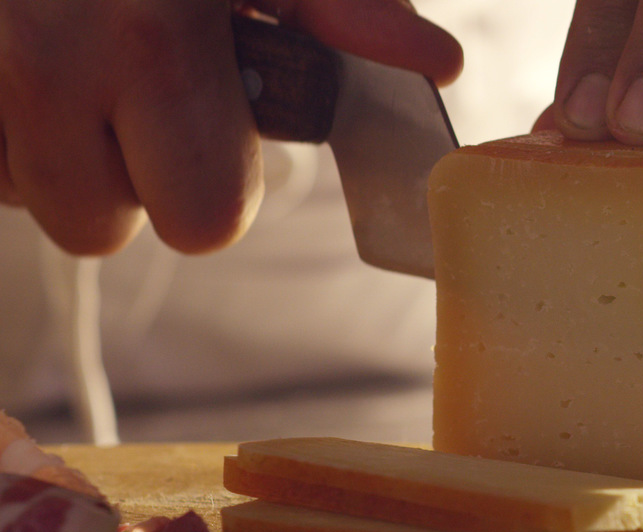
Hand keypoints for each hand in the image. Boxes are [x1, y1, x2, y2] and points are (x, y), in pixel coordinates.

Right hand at [0, 0, 461, 254]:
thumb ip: (346, 2)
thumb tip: (433, 62)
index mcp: (156, 43)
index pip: (203, 222)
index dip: (215, 189)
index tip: (205, 124)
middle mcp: (47, 67)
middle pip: (100, 230)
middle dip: (129, 181)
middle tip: (134, 102)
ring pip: (28, 198)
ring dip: (58, 152)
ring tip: (78, 68)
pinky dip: (7, 130)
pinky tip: (30, 68)